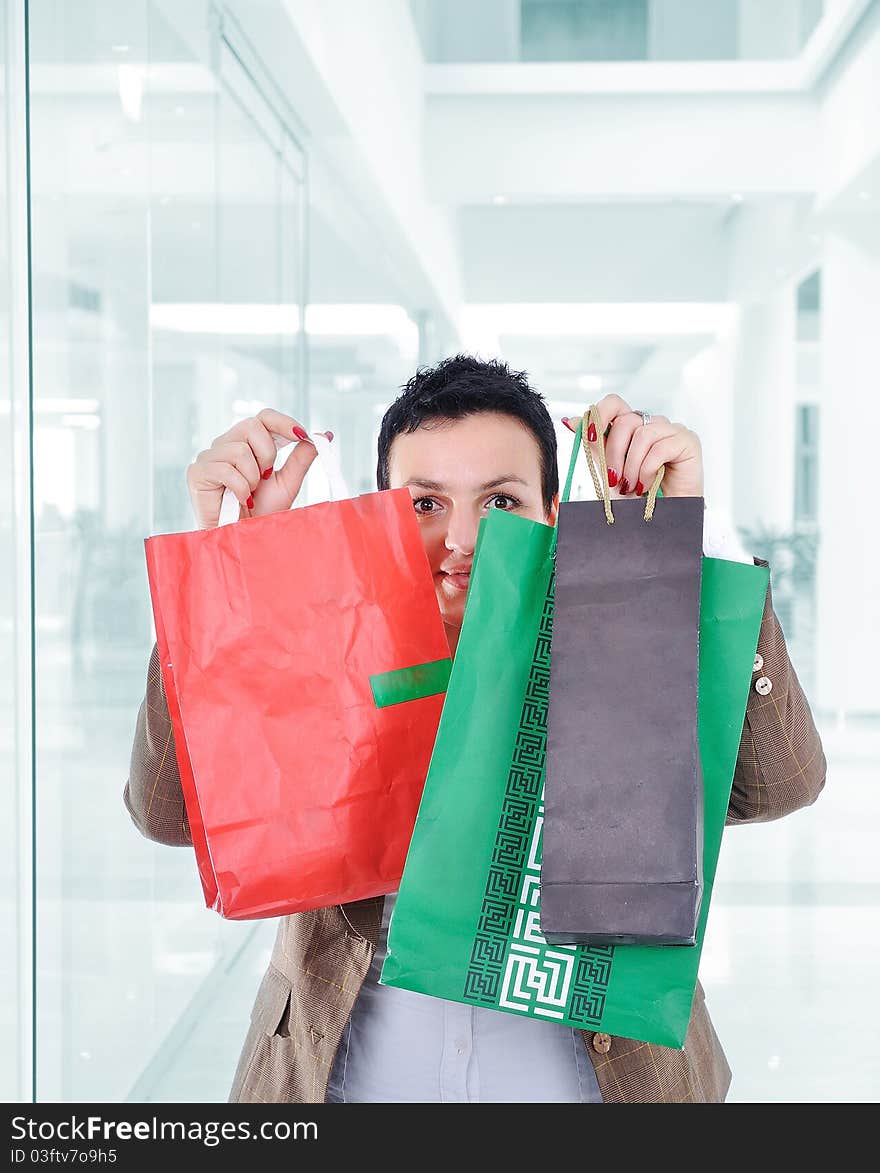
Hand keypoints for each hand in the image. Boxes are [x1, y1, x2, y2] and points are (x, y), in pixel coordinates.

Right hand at [185, 408, 332, 528]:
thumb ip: (302, 457)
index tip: (302, 435)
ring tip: (249, 493)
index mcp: (247, 443)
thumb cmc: (263, 512)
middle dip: (267, 454)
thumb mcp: (288, 481)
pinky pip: (225, 469)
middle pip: (251, 425)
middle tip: (265, 477)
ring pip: (239, 450)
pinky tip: (240, 500)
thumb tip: (325, 435)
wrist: (245, 537)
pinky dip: (240, 488)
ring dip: (252, 477)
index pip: (263, 417)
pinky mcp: (197, 472)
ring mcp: (209, 457)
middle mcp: (226, 444)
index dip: (283, 422)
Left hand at [562, 394, 702, 498]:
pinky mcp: (688, 441)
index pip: (614, 403)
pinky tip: (647, 485)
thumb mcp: (610, 468)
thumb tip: (568, 421)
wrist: (663, 518)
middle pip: (625, 421)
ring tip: (632, 487)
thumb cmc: (637, 495)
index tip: (589, 438)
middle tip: (614, 480)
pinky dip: (648, 470)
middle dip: (614, 453)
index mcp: (633, 426)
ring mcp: (672, 430)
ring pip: (642, 434)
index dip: (599, 416)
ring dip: (632, 466)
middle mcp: (653, 423)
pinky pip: (660, 448)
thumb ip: (594, 444)